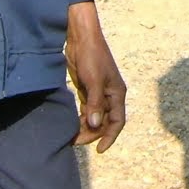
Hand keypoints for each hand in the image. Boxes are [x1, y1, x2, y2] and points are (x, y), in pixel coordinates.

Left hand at [65, 1, 125, 152]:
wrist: (82, 38)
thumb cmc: (92, 56)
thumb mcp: (94, 80)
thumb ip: (95, 103)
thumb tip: (94, 124)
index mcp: (117, 94)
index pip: (117, 122)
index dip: (110, 137)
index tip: (99, 150)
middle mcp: (110, 95)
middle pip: (104, 122)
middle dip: (92, 133)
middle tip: (76, 141)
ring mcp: (99, 93)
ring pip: (95, 117)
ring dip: (85, 127)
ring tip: (72, 135)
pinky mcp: (88, 89)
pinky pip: (87, 109)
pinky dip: (80, 117)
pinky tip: (71, 123)